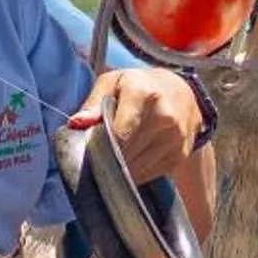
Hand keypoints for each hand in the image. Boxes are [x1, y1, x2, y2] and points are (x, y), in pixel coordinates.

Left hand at [76, 68, 203, 185]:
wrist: (181, 93)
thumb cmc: (139, 87)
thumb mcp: (112, 83)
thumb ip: (93, 104)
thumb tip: (76, 124)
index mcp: (144, 94)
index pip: (118, 134)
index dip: (99, 146)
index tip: (88, 149)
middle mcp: (165, 116)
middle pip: (126, 153)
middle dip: (107, 156)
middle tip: (98, 151)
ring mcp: (176, 138)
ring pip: (136, 168)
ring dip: (120, 167)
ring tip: (114, 154)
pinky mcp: (180, 155)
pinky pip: (148, 174)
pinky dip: (135, 171)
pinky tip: (132, 157)